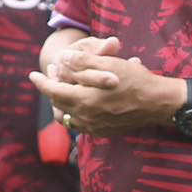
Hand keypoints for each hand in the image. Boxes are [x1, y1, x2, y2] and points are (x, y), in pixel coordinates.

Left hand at [29, 37, 185, 137]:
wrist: (158, 103)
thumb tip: (62, 60)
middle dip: (53, 88)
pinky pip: (80, 124)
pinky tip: (80, 102)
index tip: (32, 74)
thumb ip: (81, 63)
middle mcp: (85, 118)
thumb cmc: (136, 80)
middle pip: (58, 104)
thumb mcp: (108, 64)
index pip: (53, 91)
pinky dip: (74, 112)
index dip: (41, 82)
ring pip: (67, 116)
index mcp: (84, 100)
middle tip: (53, 74)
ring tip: (63, 88)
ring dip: (62, 102)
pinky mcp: (102, 131)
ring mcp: (94, 127)